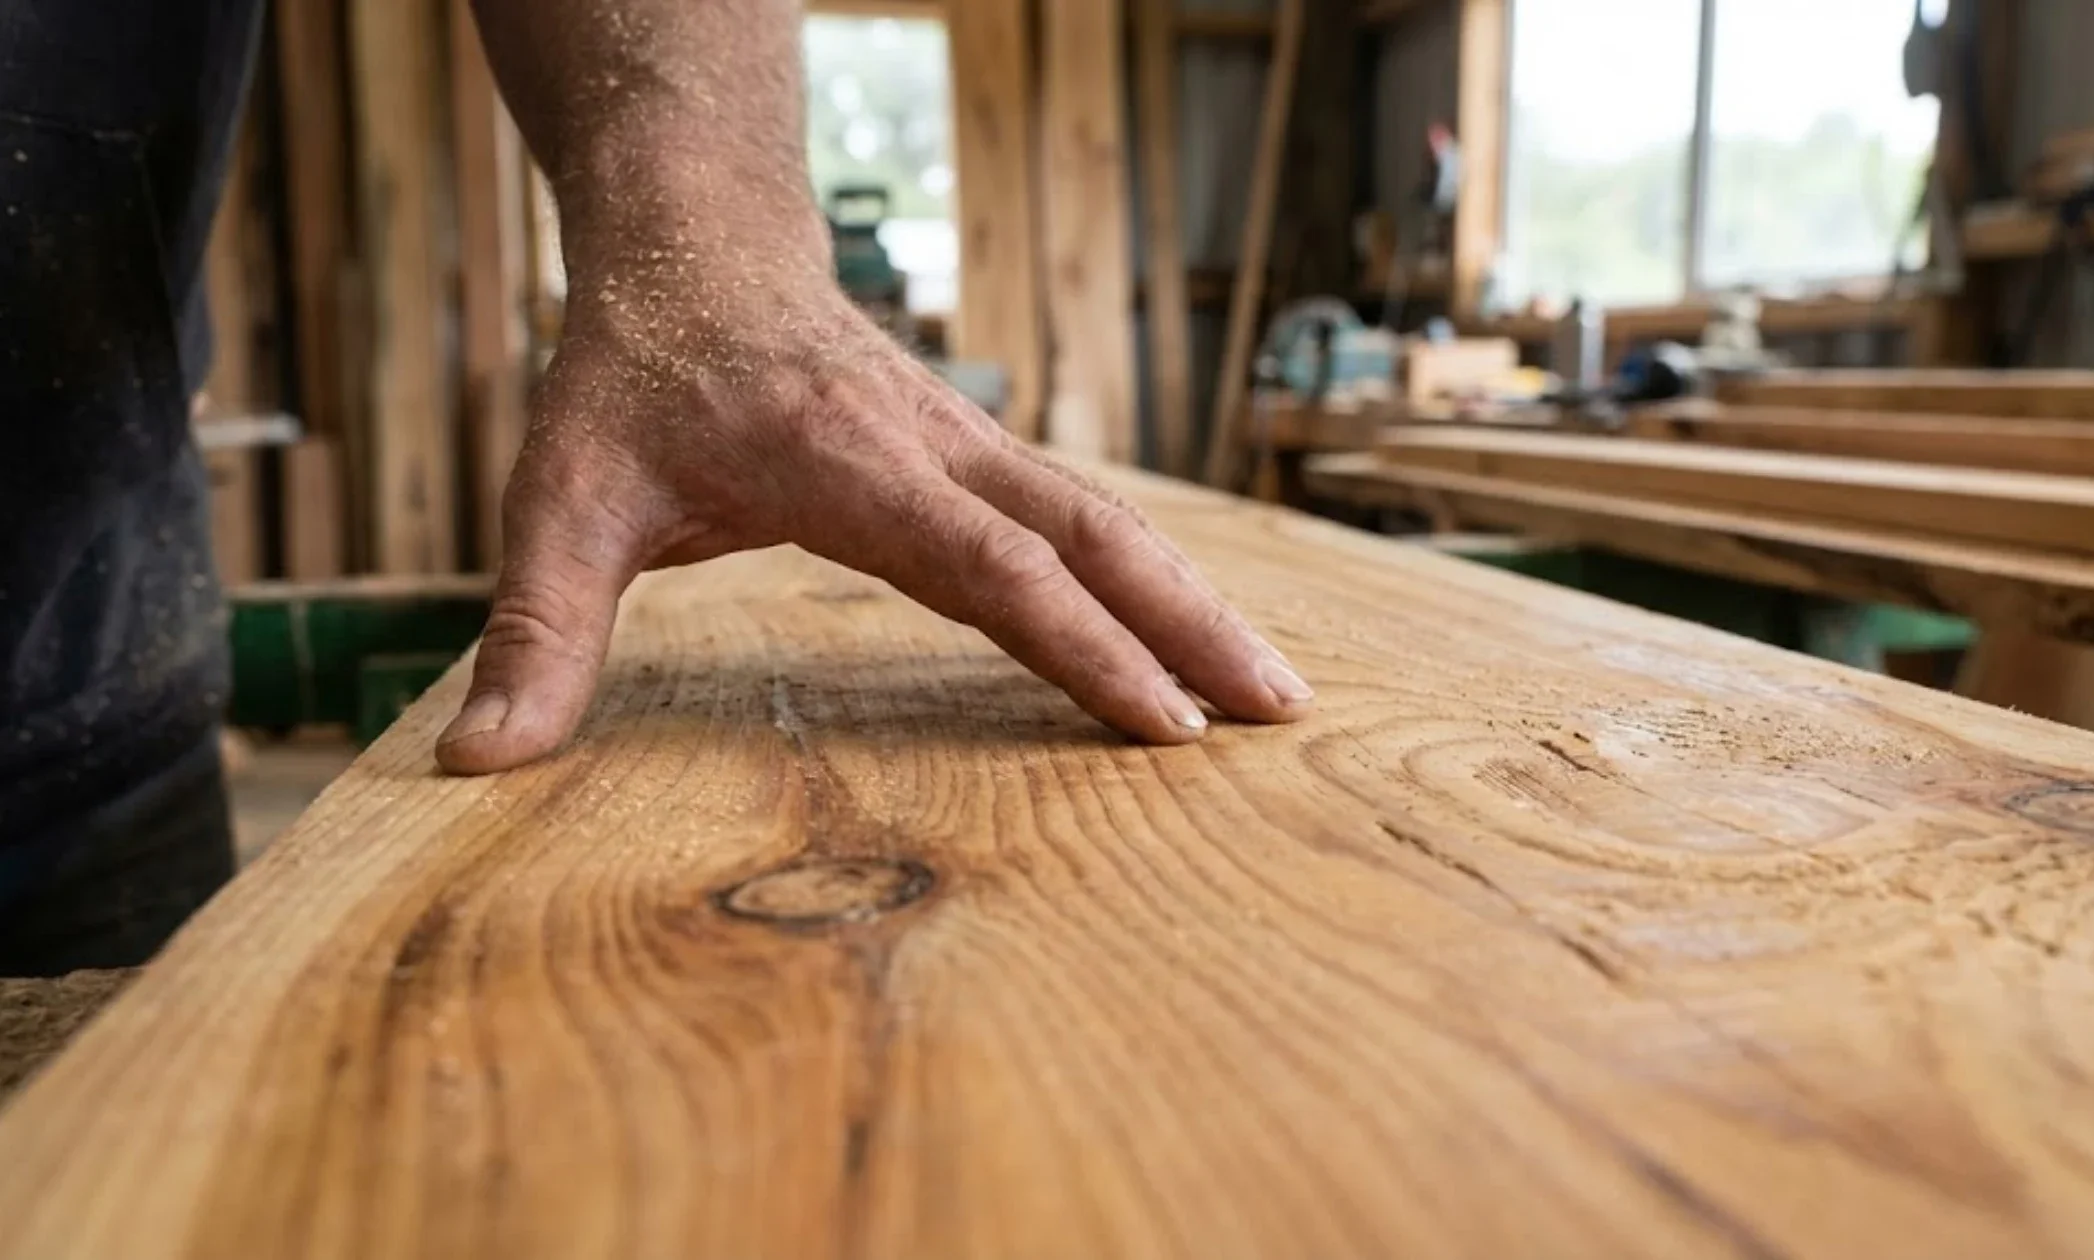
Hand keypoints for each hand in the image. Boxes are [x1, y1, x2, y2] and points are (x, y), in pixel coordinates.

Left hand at [433, 245, 1313, 773]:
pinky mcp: (976, 450)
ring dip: (1193, 600)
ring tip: (1274, 688)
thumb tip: (476, 763)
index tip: (1161, 722)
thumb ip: (531, 629)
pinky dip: (1151, 575)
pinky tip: (1191, 629)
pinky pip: (1084, 514)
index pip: (989, 564)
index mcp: (848, 462)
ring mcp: (968, 442)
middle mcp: (933, 446)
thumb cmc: (633, 369)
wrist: (694, 237)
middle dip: (1189, 626)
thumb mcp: (561, 495)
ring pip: (1110, 518)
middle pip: (1094, 535)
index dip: (1078, 644)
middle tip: (1277, 714)